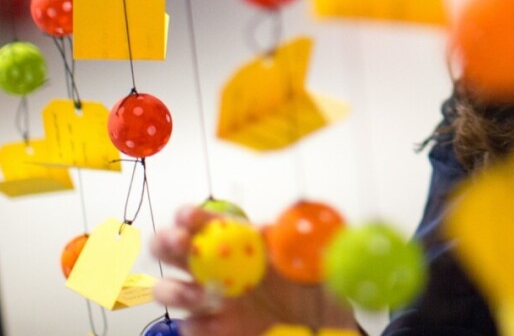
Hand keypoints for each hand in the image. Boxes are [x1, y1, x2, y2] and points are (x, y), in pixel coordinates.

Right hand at [151, 205, 357, 335]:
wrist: (320, 320)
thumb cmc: (309, 279)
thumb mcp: (304, 254)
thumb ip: (286, 240)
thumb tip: (266, 228)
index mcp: (237, 240)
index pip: (204, 221)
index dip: (190, 215)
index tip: (189, 217)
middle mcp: (216, 265)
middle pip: (172, 250)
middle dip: (167, 242)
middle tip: (180, 242)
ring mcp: (211, 298)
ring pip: (170, 290)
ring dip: (175, 289)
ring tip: (199, 294)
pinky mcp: (215, 329)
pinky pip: (190, 328)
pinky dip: (195, 325)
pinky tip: (213, 322)